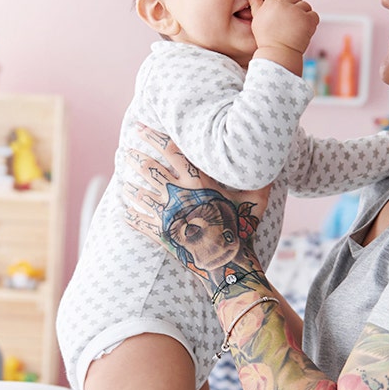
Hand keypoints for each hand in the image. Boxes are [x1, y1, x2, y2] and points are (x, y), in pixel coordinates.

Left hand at [122, 125, 269, 292]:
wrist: (227, 264)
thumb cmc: (242, 228)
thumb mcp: (253, 198)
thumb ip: (255, 176)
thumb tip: (268, 158)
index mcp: (196, 181)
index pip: (169, 149)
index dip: (153, 135)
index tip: (140, 125)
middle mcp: (178, 194)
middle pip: (148, 168)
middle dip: (134, 156)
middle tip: (124, 149)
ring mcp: (166, 214)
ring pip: (139, 193)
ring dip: (127, 183)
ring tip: (120, 175)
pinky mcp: (161, 234)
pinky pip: (137, 220)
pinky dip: (128, 211)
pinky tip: (122, 206)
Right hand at [245, 0, 318, 60]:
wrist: (278, 53)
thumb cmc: (266, 38)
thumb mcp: (257, 19)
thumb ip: (255, 4)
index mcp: (271, 3)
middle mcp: (284, 4)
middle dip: (295, 7)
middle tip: (291, 22)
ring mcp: (297, 11)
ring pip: (305, 6)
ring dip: (304, 14)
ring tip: (296, 28)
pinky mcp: (308, 19)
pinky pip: (314, 15)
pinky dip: (311, 22)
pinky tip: (304, 31)